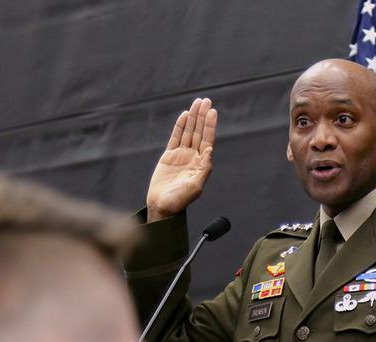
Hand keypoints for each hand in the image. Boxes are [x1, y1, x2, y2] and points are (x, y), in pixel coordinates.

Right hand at [147, 98, 217, 221]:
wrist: (162, 207)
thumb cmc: (179, 201)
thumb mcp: (195, 186)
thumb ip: (204, 169)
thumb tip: (210, 151)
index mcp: (201, 164)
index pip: (207, 140)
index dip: (210, 126)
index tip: (212, 111)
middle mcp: (193, 157)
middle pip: (199, 132)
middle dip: (202, 116)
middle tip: (206, 100)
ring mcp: (181, 155)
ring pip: (188, 132)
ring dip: (193, 118)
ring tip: (197, 103)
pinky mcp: (169, 156)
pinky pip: (175, 137)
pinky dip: (180, 126)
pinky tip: (185, 115)